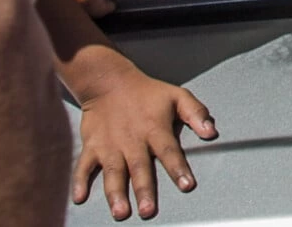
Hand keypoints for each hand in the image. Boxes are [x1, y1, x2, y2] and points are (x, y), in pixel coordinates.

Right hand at [71, 69, 216, 218]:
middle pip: (139, 168)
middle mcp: (132, 140)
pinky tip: (80, 197)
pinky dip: (79, 181)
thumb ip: (196, 113)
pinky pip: (84, 166)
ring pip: (113, 172)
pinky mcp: (92, 146)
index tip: (186, 185)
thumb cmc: (146, 92)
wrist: (108, 81)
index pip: (169, 151)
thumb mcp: (177, 96)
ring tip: (120, 211)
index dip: (178, 168)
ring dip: (115, 193)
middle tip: (148, 210)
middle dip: (143, 190)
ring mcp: (110, 145)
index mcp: (155, 129)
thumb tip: (212, 132)